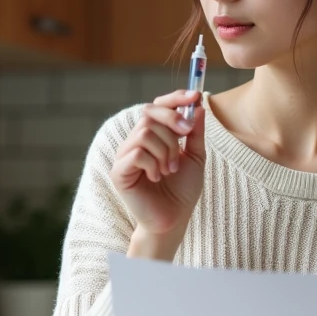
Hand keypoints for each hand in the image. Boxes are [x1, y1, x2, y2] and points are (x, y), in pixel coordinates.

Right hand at [109, 90, 206, 239]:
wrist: (173, 220)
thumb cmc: (182, 191)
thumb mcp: (195, 157)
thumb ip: (194, 132)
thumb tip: (197, 105)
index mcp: (153, 136)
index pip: (158, 106)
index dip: (175, 98)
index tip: (196, 96)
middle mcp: (136, 141)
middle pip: (150, 113)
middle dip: (173, 123)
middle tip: (185, 137)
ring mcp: (125, 155)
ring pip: (145, 133)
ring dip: (165, 150)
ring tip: (169, 170)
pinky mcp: (119, 171)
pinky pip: (137, 153)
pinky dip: (153, 164)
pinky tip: (156, 178)